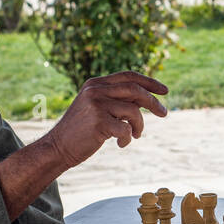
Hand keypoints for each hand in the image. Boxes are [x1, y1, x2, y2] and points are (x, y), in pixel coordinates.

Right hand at [44, 71, 167, 169]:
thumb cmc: (82, 130)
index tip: (165, 91)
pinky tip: (121, 144)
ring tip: (135, 135)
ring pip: (133, 110)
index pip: (128, 76)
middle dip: (153, 102)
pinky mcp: (98, 122)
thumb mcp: (98, 109)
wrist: (58, 147)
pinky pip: (126, 128)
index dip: (149, 81)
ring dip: (140, 125)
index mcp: (95, 84)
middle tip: (164, 113)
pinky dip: (128, 138)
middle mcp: (95, 90)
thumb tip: (146, 100)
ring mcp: (96, 105)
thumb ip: (117, 101)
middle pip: (135, 90)